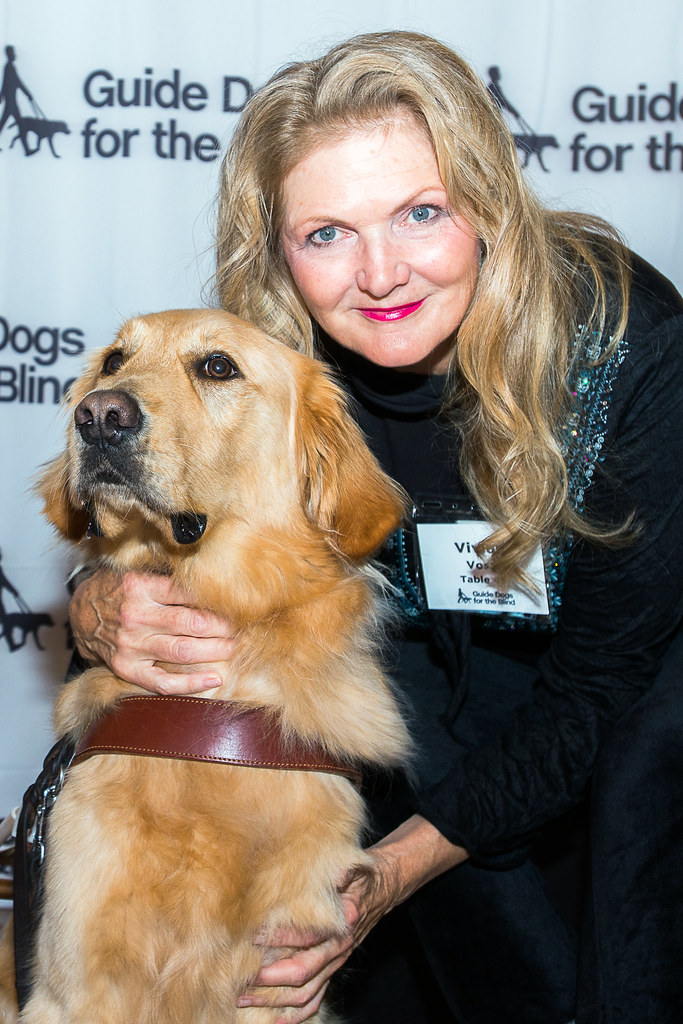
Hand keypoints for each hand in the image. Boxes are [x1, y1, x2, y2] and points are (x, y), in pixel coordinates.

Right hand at [69, 569, 234, 692]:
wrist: (80, 614)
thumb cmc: (118, 591)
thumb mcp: (138, 573)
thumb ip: (169, 577)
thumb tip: (214, 576)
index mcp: (140, 587)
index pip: (187, 593)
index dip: (217, 601)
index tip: (238, 605)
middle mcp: (136, 616)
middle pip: (191, 623)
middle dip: (223, 627)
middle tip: (243, 628)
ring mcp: (131, 645)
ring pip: (182, 651)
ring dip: (215, 651)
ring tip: (236, 648)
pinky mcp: (127, 669)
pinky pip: (163, 682)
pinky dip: (191, 683)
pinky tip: (214, 679)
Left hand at [237, 815, 467, 1022]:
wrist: (383, 890)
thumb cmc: (362, 877)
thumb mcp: (354, 868)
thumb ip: (342, 873)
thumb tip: (333, 872)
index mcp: (342, 924)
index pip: (307, 937)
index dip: (279, 938)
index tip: (252, 936)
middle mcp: (339, 949)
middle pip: (303, 972)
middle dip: (270, 978)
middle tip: (243, 976)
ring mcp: (336, 963)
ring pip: (306, 992)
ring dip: (275, 999)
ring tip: (245, 997)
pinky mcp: (333, 969)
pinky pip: (316, 1000)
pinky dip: (296, 1014)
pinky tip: (274, 1018)